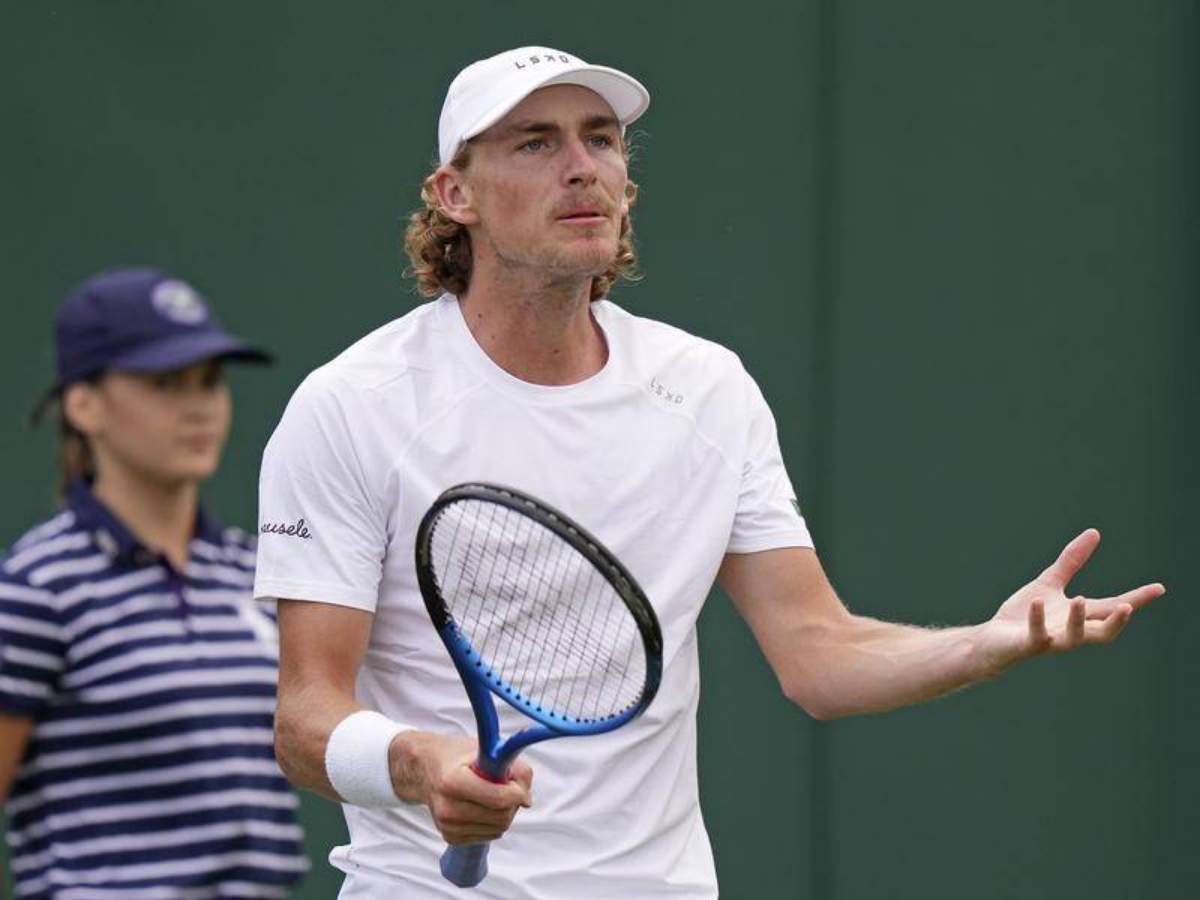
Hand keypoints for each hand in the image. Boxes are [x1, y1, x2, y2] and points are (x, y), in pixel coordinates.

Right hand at [391, 731, 532, 844]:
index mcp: (453, 781)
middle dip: (512, 802)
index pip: (498, 799)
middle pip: (501, 817)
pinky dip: (494, 822)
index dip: (516, 793)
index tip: (519, 784)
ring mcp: (447, 826)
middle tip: (507, 786)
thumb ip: (516, 769)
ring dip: (505, 812)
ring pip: (498, 829)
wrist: (426, 769)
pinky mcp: (450, 837)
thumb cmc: (459, 757)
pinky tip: (482, 806)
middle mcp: (447, 807)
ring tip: (492, 794)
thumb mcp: (487, 750)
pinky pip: (489, 835)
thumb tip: (527, 800)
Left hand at [976, 529, 1164, 676]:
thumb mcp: (1050, 583)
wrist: (995, 639)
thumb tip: (1095, 533)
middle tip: (1128, 606)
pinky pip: (1037, 635)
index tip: (1159, 588)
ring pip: (1073, 638)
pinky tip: (1039, 601)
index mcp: (1078, 616)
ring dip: (1078, 620)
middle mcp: (1070, 631)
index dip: (1137, 599)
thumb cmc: (1025, 613)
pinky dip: (1038, 618)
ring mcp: (1051, 640)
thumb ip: (1071, 561)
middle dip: (1117, 621)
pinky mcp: (1028, 644)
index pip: (1112, 607)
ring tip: (1080, 598)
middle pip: (1103, 631)